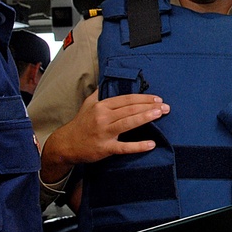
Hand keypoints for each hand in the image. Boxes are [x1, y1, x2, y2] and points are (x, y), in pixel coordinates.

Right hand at [41, 90, 168, 182]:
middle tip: (166, 106)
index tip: (157, 99)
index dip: (143, 98)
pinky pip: (124, 147)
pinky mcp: (105, 148)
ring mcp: (104, 133)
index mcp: (101, 106)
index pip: (126, 99)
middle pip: (130, 109)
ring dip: (146, 117)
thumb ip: (99, 93)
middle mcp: (103, 117)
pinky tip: (151, 144)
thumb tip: (107, 83)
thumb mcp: (87, 104)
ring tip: (160, 114)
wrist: (66, 144)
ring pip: (128, 123)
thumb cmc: (80, 124)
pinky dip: (138, 146)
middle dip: (150, 106)